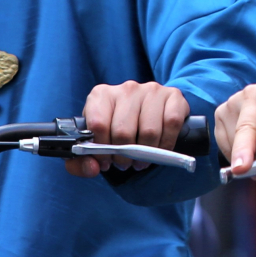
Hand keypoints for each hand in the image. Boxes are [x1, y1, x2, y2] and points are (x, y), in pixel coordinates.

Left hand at [67, 80, 191, 177]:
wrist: (148, 111)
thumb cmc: (117, 128)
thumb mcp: (94, 142)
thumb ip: (81, 161)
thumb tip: (93, 168)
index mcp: (102, 95)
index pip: (98, 124)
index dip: (101, 149)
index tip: (105, 161)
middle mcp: (127, 88)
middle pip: (123, 131)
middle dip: (124, 155)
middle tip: (125, 163)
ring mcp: (151, 90)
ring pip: (149, 131)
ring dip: (146, 154)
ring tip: (141, 159)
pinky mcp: (173, 95)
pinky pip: (171, 124)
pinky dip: (166, 144)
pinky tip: (159, 149)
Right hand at [214, 80, 255, 190]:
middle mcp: (253, 94)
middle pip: (247, 126)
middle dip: (245, 151)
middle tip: (244, 170)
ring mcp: (234, 102)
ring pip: (233, 137)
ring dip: (244, 161)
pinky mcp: (221, 113)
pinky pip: (223, 142)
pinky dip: (233, 158)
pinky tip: (247, 167)